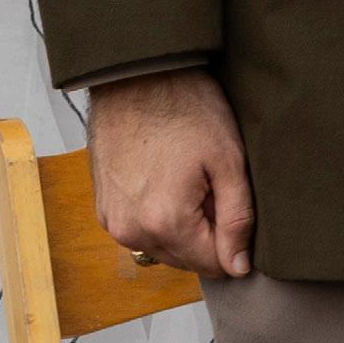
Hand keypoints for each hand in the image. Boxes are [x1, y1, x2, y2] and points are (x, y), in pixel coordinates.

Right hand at [89, 69, 254, 278]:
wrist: (137, 75)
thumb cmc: (185, 108)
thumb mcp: (227, 160)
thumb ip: (237, 220)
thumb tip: (239, 266)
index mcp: (165, 223)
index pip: (213, 264)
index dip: (234, 240)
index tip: (234, 204)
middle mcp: (132, 231)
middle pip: (186, 259)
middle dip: (207, 232)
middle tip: (212, 185)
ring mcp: (113, 222)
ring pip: (163, 247)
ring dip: (182, 226)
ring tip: (189, 178)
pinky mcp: (104, 209)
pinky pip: (141, 230)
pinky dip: (158, 216)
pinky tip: (168, 179)